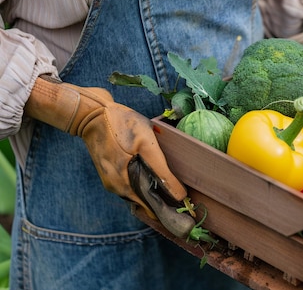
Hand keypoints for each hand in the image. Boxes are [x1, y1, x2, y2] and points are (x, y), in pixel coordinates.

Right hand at [24, 76, 186, 217]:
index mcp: (124, 185)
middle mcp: (116, 188)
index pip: (152, 210)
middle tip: (187, 203)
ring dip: (155, 194)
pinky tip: (157, 178)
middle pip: (145, 204)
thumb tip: (179, 195)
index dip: (170, 212)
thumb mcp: (146, 144)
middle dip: (165, 204)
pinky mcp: (111, 172)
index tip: (188, 212)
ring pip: (138, 195)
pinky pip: (132, 185)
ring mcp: (112, 181)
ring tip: (176, 190)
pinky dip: (145, 185)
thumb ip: (161, 171)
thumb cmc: (120, 125)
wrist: (91, 113)